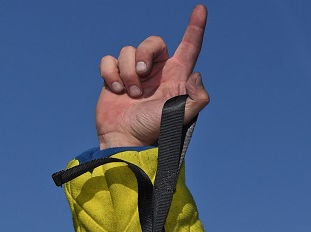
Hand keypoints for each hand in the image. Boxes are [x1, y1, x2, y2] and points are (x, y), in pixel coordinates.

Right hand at [96, 5, 209, 148]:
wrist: (126, 138)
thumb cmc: (155, 129)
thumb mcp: (182, 115)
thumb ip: (197, 97)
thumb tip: (197, 74)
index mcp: (177, 75)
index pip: (189, 46)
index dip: (196, 27)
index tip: (201, 8)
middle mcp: (157, 70)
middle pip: (152, 42)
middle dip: (144, 55)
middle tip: (142, 77)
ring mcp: (135, 72)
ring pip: (128, 51)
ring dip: (127, 72)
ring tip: (132, 94)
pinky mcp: (115, 76)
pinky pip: (109, 59)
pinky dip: (110, 73)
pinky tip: (116, 90)